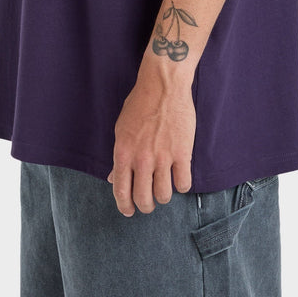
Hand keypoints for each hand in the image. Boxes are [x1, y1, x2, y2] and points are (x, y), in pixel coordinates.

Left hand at [107, 64, 194, 216]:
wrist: (163, 85)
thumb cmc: (140, 103)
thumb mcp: (121, 128)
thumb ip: (119, 156)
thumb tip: (113, 179)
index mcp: (123, 153)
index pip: (121, 191)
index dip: (125, 206)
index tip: (129, 211)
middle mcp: (141, 159)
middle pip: (143, 199)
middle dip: (146, 205)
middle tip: (149, 202)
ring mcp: (163, 157)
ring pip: (164, 196)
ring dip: (164, 196)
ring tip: (164, 187)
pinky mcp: (182, 153)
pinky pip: (184, 184)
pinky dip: (182, 185)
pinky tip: (179, 177)